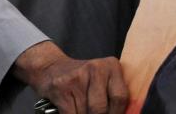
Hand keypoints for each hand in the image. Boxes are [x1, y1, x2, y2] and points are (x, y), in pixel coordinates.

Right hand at [12, 41, 127, 113]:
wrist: (51, 67)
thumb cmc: (83, 78)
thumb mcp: (103, 78)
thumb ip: (113, 93)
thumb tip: (124, 113)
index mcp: (111, 66)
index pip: (120, 97)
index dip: (117, 113)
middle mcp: (96, 68)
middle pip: (101, 108)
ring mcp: (77, 77)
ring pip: (85, 113)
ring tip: (83, 111)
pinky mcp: (61, 87)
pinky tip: (72, 111)